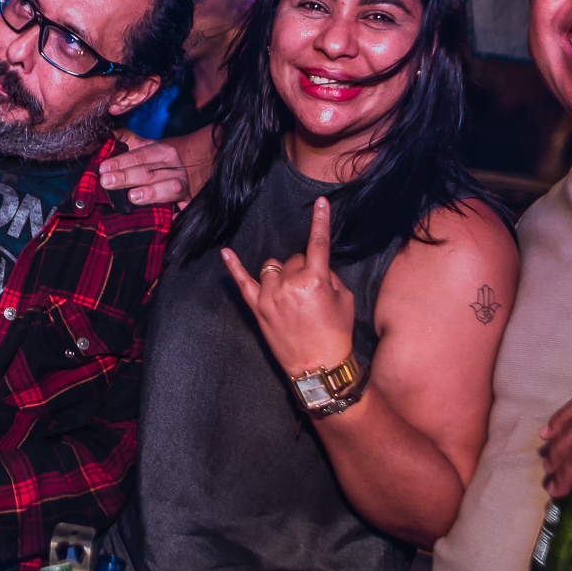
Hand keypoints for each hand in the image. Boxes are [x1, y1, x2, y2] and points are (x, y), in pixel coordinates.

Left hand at [100, 131, 188, 206]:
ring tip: (132, 196)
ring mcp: (183, 185)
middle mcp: (176, 167)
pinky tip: (167, 217)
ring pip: (168, 188)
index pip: (140, 155)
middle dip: (126, 177)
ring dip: (150, 193)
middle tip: (106, 182)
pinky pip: (183, 208)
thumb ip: (122, 139)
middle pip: (149, 172)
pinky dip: (177, 213)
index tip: (103, 169)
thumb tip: (104, 133)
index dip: (121, 161)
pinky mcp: (186, 202)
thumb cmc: (150, 164)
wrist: (174, 177)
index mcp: (163, 151)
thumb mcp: (138, 148)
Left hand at [220, 196, 354, 375]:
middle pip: (293, 259)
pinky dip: (233, 267)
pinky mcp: (257, 308)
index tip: (320, 203)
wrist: (318, 367)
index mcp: (316, 280)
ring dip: (282, 275)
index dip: (320, 221)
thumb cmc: (336, 334)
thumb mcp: (345, 300)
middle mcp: (290, 284)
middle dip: (302, 268)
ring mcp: (270, 296)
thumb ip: (330, 277)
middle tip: (311, 293)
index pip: (318, 243)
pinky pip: (242, 282)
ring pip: (273, 268)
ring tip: (292, 297)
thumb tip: (316, 266)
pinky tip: (225, 253)